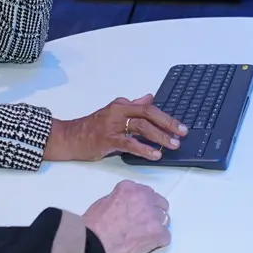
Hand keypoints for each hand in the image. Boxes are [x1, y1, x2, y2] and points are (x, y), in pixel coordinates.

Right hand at [44, 95, 187, 161]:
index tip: (180, 126)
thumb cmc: (93, 127)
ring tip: (172, 144)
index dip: (166, 117)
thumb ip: (133, 105)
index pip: (148, 108)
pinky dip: (144, 149)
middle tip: (182, 133)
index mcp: (122, 105)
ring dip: (159, 136)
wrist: (70, 137)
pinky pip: (129, 143)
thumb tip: (150, 97)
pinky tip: (155, 155)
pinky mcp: (108, 140)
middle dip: (167, 123)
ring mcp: (113, 125)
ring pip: (141, 127)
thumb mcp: (114, 112)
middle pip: (147, 114)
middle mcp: (118, 112)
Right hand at [82, 180, 171, 252]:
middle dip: (153, 210)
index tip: (137, 210)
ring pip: (164, 218)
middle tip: (144, 222)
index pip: (144, 192)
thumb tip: (125, 207)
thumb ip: (119, 199)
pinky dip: (158, 241)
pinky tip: (148, 245)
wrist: (94, 245)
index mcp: (129, 188)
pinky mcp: (157, 234)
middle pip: (158, 202)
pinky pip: (166, 236)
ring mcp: (152, 216)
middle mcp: (144, 198)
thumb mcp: (103, 202)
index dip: (141, 202)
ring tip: (146, 235)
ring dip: (156, 225)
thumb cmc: (93, 227)